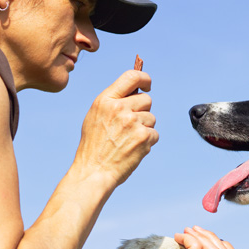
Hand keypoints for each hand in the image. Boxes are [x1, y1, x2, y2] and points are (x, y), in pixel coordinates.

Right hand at [73, 69, 158, 186]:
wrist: (94, 171)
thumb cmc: (94, 146)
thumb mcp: (96, 116)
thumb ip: (113, 101)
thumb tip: (135, 91)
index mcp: (106, 100)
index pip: (131, 77)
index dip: (144, 79)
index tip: (148, 85)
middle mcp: (120, 108)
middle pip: (146, 99)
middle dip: (142, 111)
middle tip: (129, 126)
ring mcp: (133, 122)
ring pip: (151, 118)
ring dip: (144, 129)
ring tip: (127, 141)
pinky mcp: (144, 137)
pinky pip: (155, 134)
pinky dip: (147, 142)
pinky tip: (132, 149)